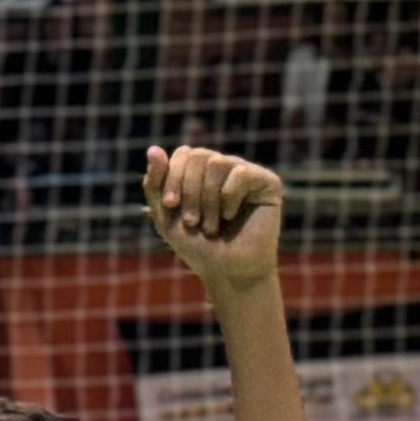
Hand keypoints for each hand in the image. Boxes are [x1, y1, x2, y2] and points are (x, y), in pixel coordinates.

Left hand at [144, 144, 283, 291]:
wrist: (226, 272)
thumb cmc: (197, 247)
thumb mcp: (166, 217)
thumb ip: (155, 184)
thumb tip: (152, 148)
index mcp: (201, 173)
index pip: (184, 153)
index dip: (173, 177)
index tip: (171, 206)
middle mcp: (225, 168)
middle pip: (199, 156)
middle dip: (190, 192)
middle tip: (193, 222)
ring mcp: (247, 173)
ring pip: (217, 163)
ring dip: (208, 201)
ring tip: (211, 226)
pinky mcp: (267, 182)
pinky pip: (240, 173)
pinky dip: (228, 199)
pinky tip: (231, 216)